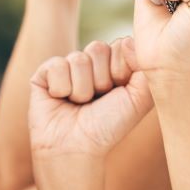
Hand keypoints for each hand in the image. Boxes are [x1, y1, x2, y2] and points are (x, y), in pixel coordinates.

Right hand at [29, 38, 152, 157]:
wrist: (76, 148)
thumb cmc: (108, 126)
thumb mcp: (138, 100)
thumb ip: (144, 69)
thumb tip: (127, 41)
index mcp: (114, 65)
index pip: (121, 44)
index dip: (120, 70)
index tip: (117, 92)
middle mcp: (91, 62)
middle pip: (98, 48)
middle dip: (100, 80)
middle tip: (96, 100)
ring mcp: (68, 65)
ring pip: (78, 58)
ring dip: (81, 89)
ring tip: (79, 104)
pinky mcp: (45, 72)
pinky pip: (57, 65)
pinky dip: (62, 88)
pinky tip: (60, 99)